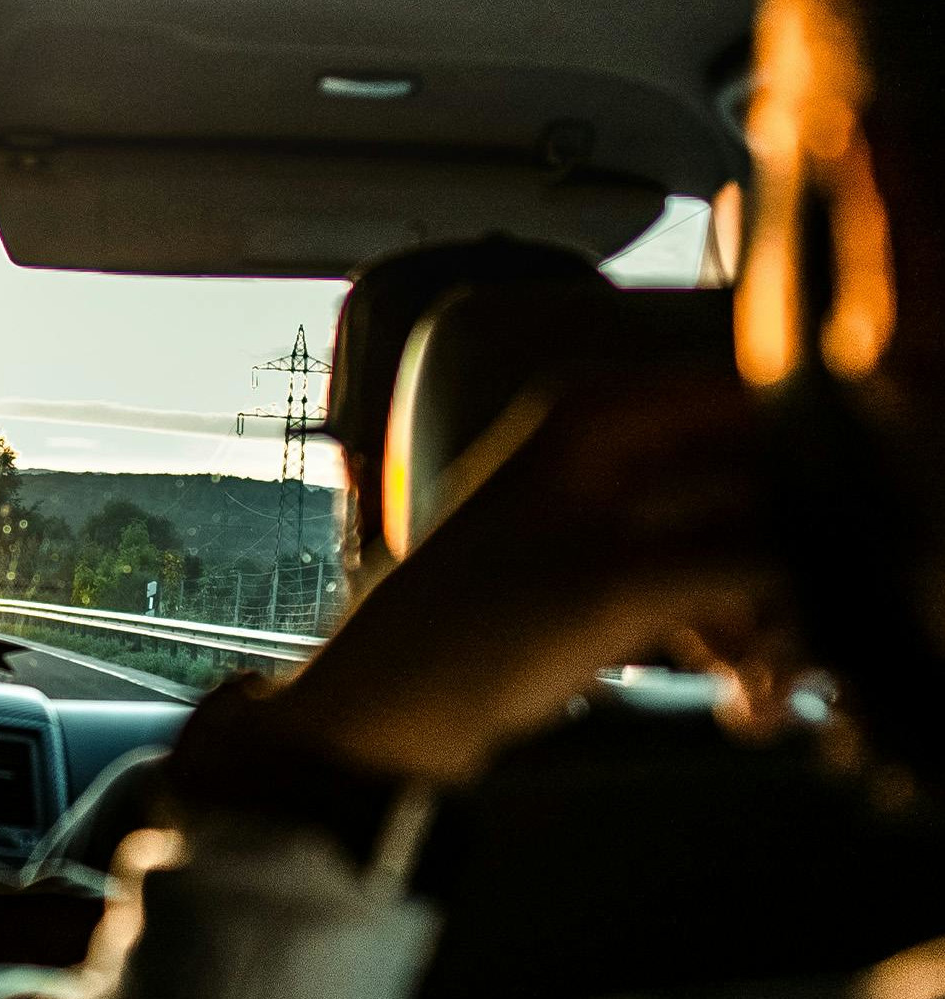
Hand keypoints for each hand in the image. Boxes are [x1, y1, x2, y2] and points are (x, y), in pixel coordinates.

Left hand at [256, 376, 779, 782]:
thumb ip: (740, 553)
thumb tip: (817, 548)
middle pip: (747, 484)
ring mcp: (607, 515)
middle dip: (782, 571)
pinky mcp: (605, 580)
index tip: (820, 542)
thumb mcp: (626, 585)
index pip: (740, 399)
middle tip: (791, 650)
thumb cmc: (476, 628)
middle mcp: (606, 447)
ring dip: (763, 624)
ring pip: (731, 549)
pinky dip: (727, 647)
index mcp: (599, 411)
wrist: (390, 710)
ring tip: (761, 696)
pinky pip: (700, 596)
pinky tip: (742, 704)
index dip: (796, 465)